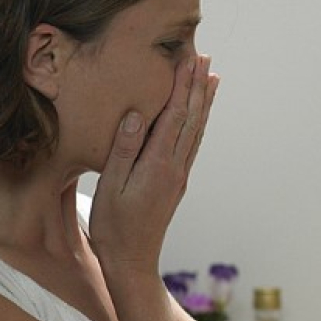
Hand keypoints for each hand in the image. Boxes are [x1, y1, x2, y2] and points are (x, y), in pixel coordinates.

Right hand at [90, 55, 219, 273]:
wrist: (132, 262)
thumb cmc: (114, 227)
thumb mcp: (109, 188)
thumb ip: (123, 150)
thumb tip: (137, 116)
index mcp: (159, 165)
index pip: (174, 117)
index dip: (182, 86)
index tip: (188, 60)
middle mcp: (176, 168)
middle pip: (192, 119)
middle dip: (198, 87)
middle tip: (205, 58)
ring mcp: (179, 176)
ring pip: (196, 131)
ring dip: (203, 103)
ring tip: (210, 78)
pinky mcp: (176, 182)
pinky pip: (191, 145)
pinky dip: (197, 124)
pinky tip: (198, 115)